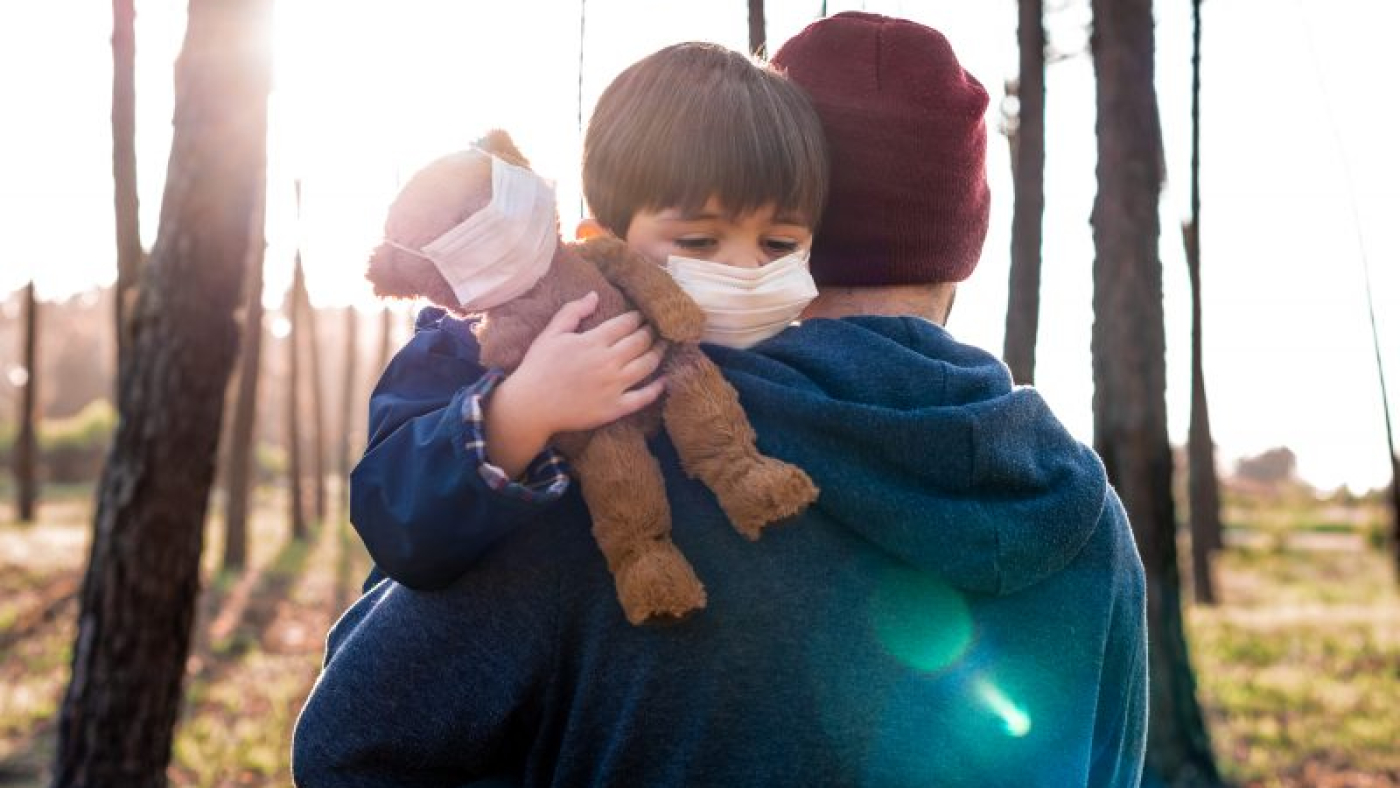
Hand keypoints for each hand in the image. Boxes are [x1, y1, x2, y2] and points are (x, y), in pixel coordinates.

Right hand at [485, 292, 665, 475]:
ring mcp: (614, 386)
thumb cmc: (538, 367)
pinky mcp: (615, 408)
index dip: (638, 317)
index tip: (643, 315)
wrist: (531, 406)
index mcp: (594, 341)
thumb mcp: (551, 333)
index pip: (626, 323)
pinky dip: (657, 388)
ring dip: (659, 353)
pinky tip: (665, 380)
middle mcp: (609, 362)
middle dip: (652, 332)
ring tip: (664, 346)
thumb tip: (595, 295)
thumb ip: (573, 311)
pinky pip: (643, 397)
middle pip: (641, 342)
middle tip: (657, 328)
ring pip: (647, 365)